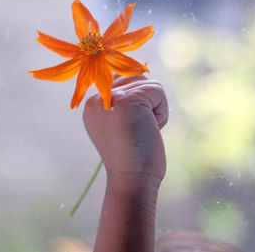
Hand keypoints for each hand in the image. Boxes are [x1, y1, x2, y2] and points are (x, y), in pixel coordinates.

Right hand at [83, 75, 167, 189]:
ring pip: (149, 83)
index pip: (124, 81)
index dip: (138, 103)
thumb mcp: (120, 124)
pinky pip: (158, 91)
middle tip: (137, 132)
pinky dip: (162, 113)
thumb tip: (140, 71)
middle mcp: (96, 98)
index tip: (131, 130)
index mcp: (92, 104)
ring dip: (155, 108)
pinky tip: (150, 130)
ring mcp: (110, 98)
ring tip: (142, 131)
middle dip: (147, 104)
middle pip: (137, 78)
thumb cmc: (134, 157)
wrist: (133, 182)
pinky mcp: (128, 100)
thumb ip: (122, 100)